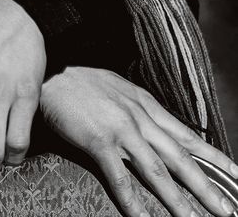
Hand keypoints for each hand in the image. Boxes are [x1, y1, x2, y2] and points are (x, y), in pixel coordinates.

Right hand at [39, 66, 237, 216]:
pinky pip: (120, 178)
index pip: (187, 136)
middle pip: (180, 158)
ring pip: (157, 172)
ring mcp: (120, 130)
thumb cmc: (81, 80)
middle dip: (206, 187)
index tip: (236, 175)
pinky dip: (133, 202)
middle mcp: (139, 118)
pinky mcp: (98, 140)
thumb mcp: (118, 88)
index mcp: (146, 105)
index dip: (214, 157)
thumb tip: (156, 125)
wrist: (52, 70)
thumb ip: (139, 108)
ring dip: (178, 201)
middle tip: (228, 211)